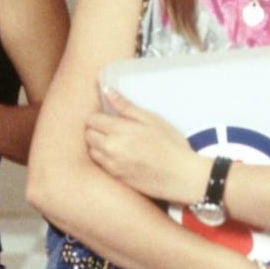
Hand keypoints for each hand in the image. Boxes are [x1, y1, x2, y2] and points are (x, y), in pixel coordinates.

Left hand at [85, 87, 199, 202]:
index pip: (92, 119)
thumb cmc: (170, 144)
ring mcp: (112, 165)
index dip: (99, 116)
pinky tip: (118, 156)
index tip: (108, 116)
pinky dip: (104, 158)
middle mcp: (111, 148)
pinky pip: (100, 165)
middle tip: (111, 128)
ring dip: (97, 144)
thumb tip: (106, 90)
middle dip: (96, 129)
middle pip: (88, 135)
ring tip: (114, 142)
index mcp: (119, 130)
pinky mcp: (116, 178)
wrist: (181, 176)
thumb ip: (125, 106)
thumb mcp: (151, 119)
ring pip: (91, 151)